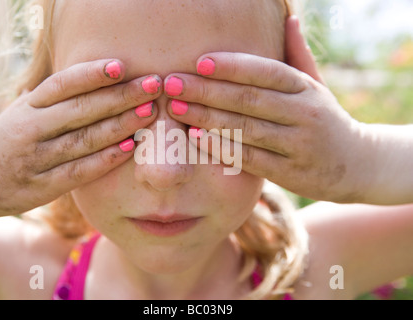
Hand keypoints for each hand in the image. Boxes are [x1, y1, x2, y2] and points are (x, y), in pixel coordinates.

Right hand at [0, 59, 160, 218]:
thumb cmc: (13, 139)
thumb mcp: (27, 112)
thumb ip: (58, 99)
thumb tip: (104, 79)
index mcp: (29, 106)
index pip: (62, 85)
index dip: (91, 74)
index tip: (122, 66)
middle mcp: (30, 128)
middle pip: (80, 109)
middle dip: (120, 96)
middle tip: (153, 86)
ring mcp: (35, 159)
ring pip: (83, 139)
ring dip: (119, 125)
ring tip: (149, 113)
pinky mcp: (41, 186)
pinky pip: (78, 171)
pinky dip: (104, 159)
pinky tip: (128, 148)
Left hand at [163, 54, 368, 202]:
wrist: (358, 164)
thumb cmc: (325, 119)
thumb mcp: (317, 86)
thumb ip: (298, 55)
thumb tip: (289, 19)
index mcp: (306, 88)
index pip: (266, 72)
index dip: (232, 66)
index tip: (199, 61)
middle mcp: (304, 113)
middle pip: (249, 99)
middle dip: (207, 90)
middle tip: (172, 83)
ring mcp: (298, 145)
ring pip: (246, 128)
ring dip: (208, 117)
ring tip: (176, 107)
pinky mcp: (290, 173)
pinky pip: (251, 158)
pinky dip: (223, 147)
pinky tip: (196, 137)